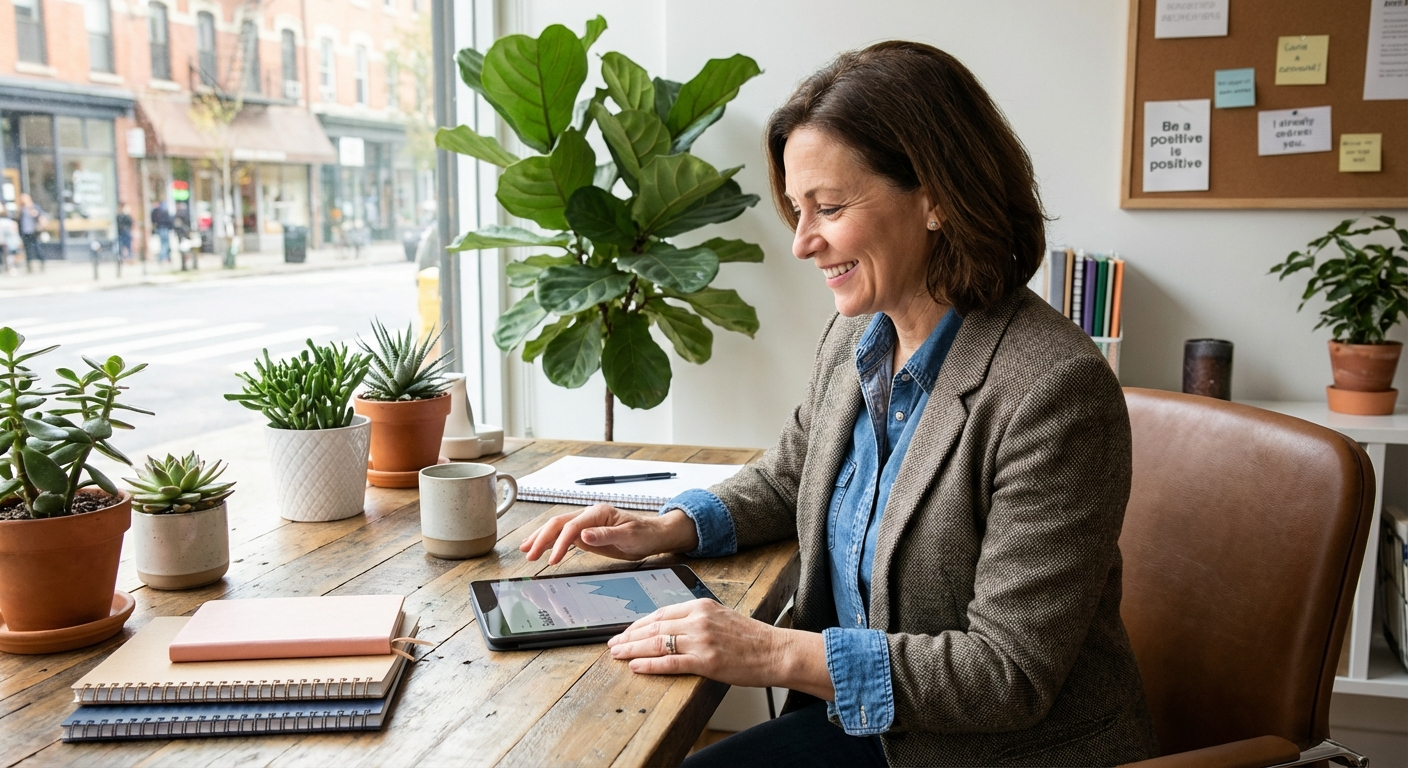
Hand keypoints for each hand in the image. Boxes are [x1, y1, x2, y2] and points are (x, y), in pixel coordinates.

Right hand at [518, 504, 697, 563]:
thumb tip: (584, 535)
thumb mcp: (628, 536)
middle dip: (541, 538)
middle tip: (529, 554)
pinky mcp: (586, 533)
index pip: (572, 527)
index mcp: (598, 513)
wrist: (652, 535)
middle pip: (558, 524)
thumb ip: (605, 535)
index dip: (560, 543)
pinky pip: (564, 536)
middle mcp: (589, 515)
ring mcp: (586, 524)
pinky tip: (541, 548)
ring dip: (541, 538)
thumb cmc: (643, 534)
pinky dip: (551, 542)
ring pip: (557, 528)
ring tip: (526, 549)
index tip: (553, 560)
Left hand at [606, 599, 834, 699]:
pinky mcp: (706, 661)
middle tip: (612, 643)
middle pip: (654, 627)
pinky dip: (650, 664)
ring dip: (632, 649)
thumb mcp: (722, 617)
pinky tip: (635, 666)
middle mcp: (699, 619)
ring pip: (657, 643)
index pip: (661, 613)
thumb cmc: (752, 638)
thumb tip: (671, 627)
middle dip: (629, 636)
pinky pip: (670, 662)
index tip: (625, 631)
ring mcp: (702, 640)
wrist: (776, 651)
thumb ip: (697, 619)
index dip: (639, 623)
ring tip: (617, 654)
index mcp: (702, 605)